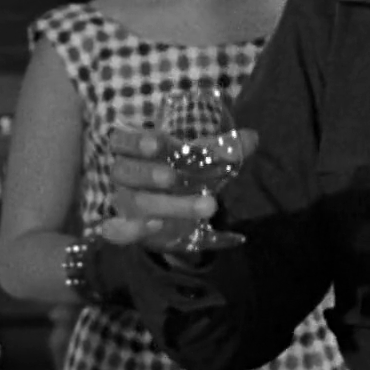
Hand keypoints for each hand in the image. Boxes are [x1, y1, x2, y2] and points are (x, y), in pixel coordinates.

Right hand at [100, 124, 258, 249]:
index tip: (158, 143)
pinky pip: (118, 231)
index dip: (135, 142)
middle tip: (174, 178)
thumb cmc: (181, 175)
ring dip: (165, 205)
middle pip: (126, 172)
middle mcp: (123, 175)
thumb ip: (224, 149)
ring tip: (204, 206)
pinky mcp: (127, 229)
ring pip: (134, 202)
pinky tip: (155, 226)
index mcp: (133, 150)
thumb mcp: (200, 160)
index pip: (121, 141)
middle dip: (149, 174)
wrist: (170, 212)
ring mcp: (123, 203)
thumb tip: (252, 137)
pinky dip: (131, 230)